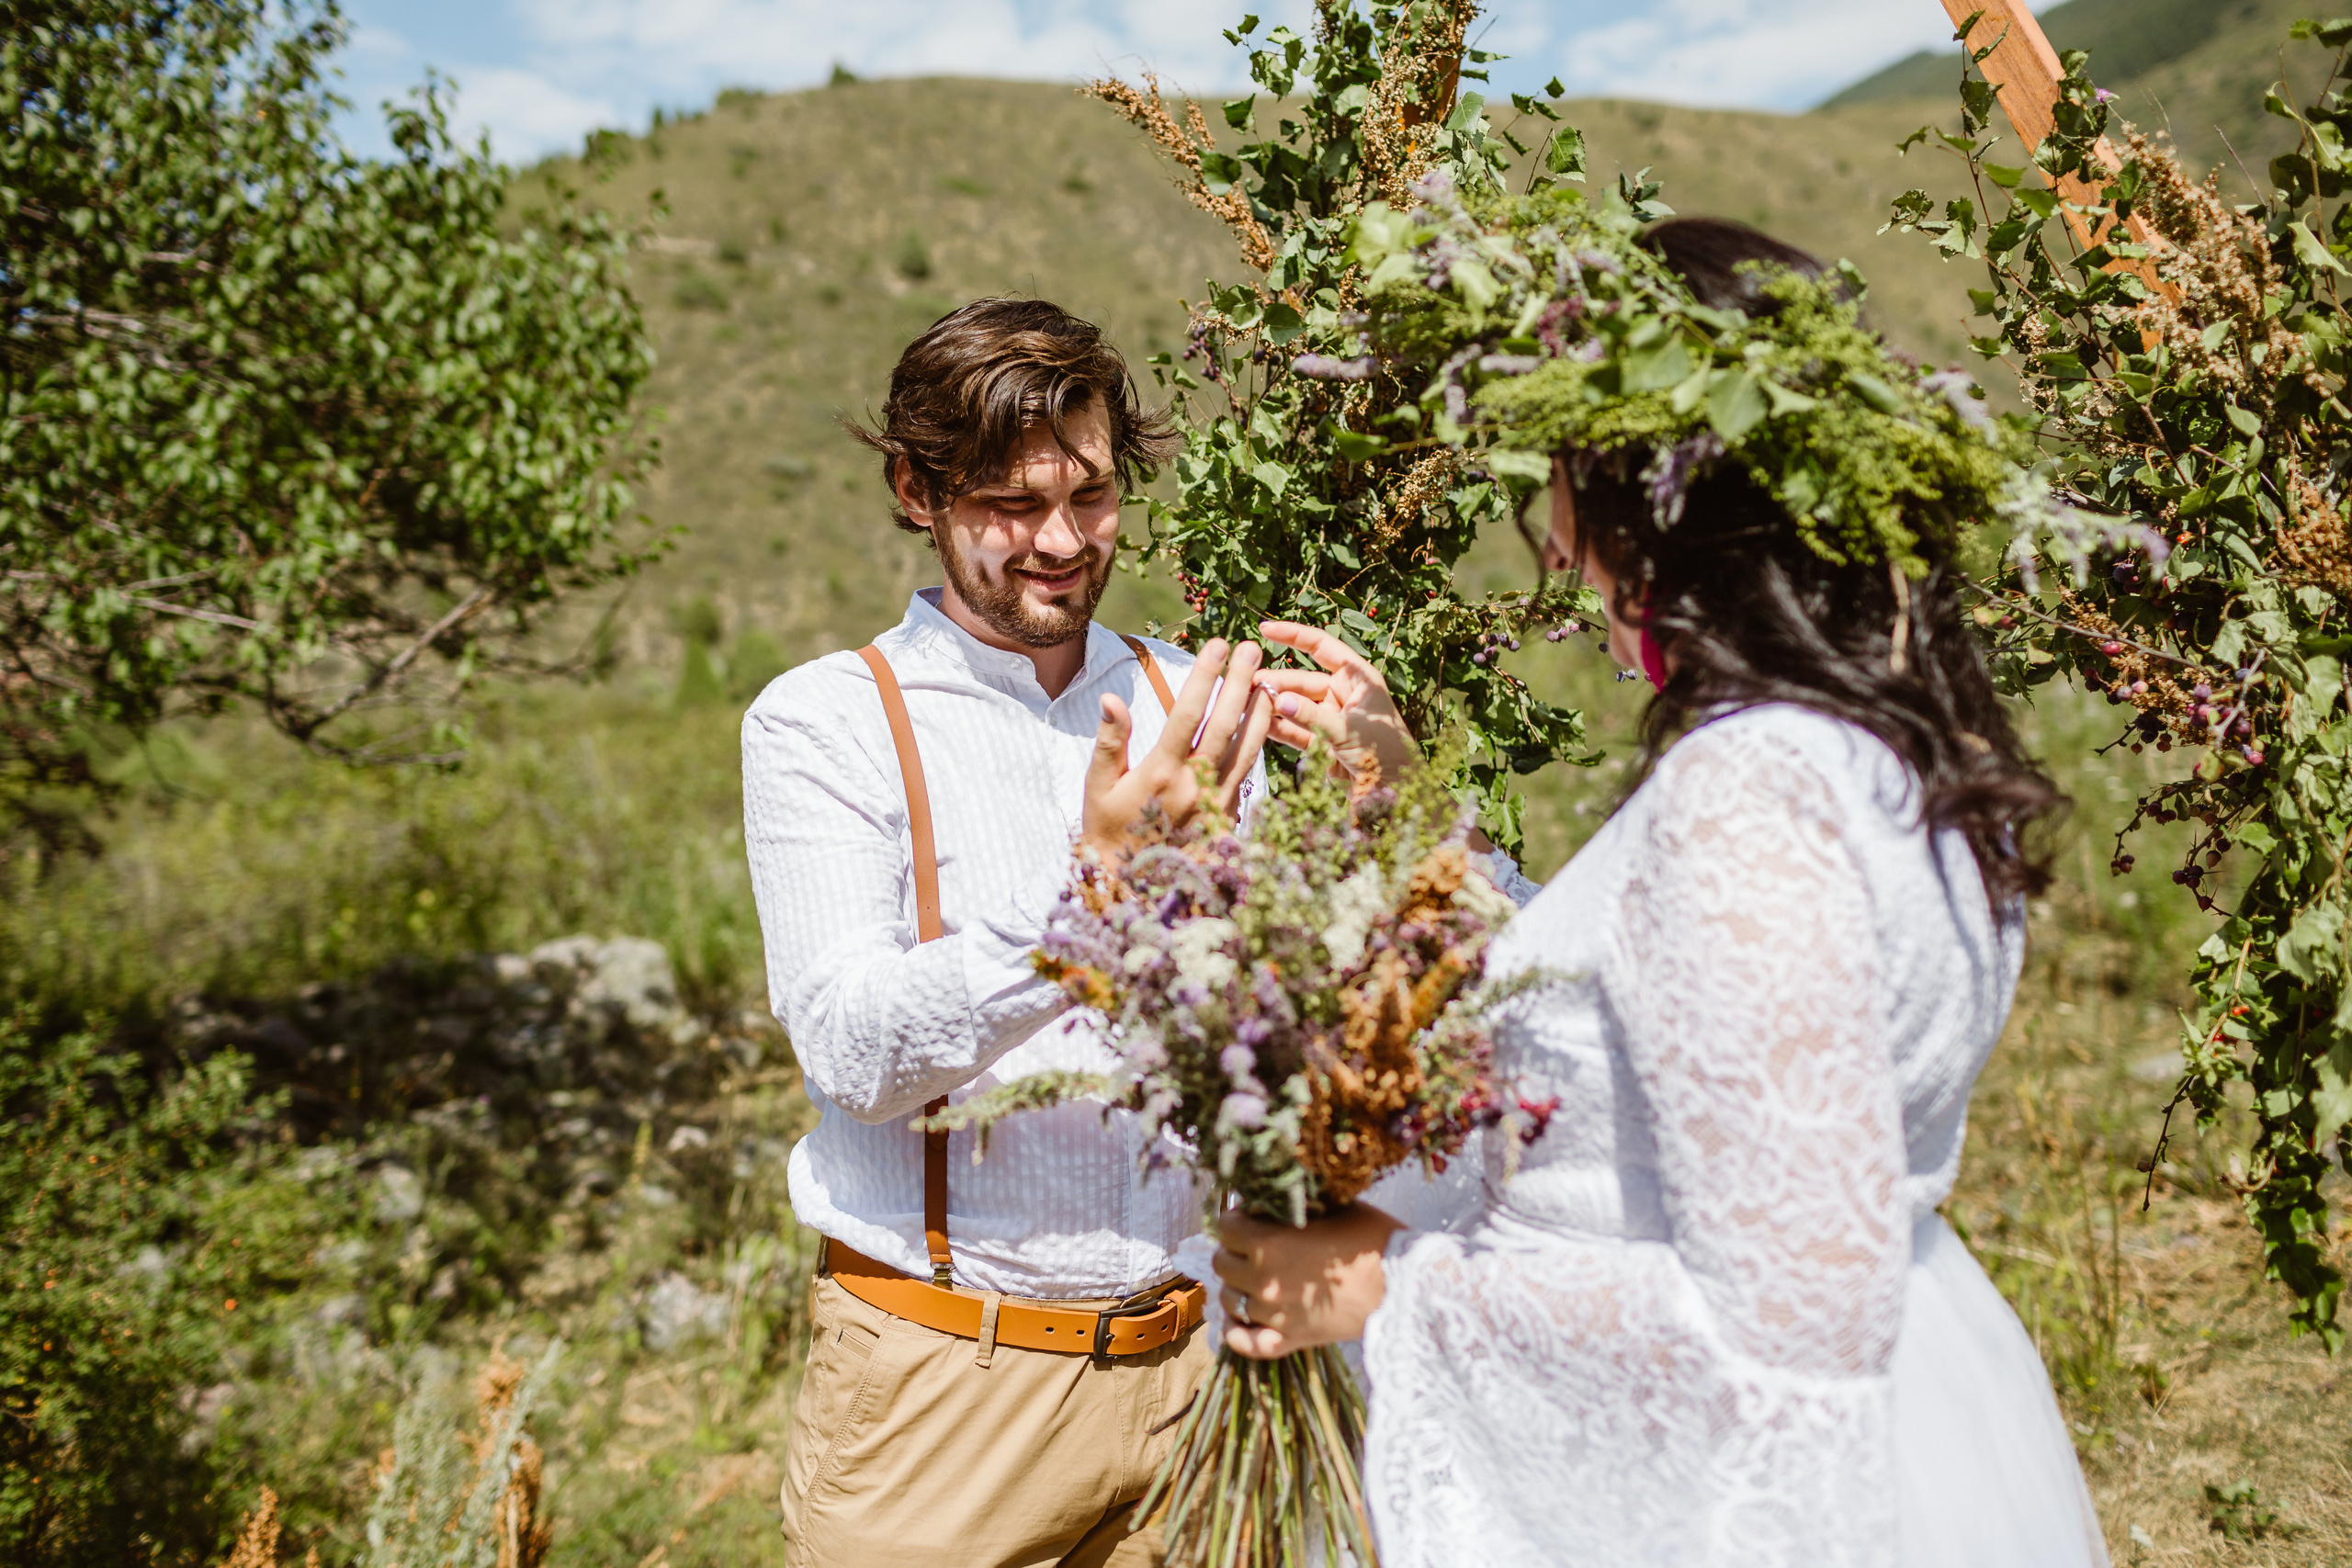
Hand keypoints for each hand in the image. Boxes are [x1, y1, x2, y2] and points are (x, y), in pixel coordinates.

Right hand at [1082, 637, 1272, 862]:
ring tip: (1269, 679)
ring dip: (1259, 711)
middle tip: (1251, 648)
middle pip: (1226, 724)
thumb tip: (1112, 698)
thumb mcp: (1098, 787)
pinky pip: (1249, 774)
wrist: (1129, 888)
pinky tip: (1264, 723)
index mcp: (1160, 772)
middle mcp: (1194, 785)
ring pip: (1247, 749)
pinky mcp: (1227, 817)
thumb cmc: (1108, 830)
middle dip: (1240, 681)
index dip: (1205, 676)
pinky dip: (1258, 745)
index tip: (1217, 645)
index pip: (1188, 713)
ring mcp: (1215, 803)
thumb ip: (1110, 742)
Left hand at [1213, 1203, 1400, 1358]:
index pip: (1225, 1227)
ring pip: (1229, 1299)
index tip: (1249, 1216)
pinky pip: (1246, 1343)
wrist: (1402, 1284)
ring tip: (1251, 1277)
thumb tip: (1269, 1200)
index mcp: (1269, 1243)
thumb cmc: (1370, 1239)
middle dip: (1232, 1249)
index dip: (1236, 1218)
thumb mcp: (1331, 1206)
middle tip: (1251, 1245)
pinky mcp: (1289, 1339)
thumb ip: (1293, 1204)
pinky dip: (1235, 1332)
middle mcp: (1263, 1279)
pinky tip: (1239, 1318)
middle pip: (1222, 1263)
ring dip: (1236, 1285)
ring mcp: (1274, 1313)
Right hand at [1253, 621, 1419, 798]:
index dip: (1293, 636)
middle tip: (1247, 684)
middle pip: (1302, 680)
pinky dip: (1277, 727)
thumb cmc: (1387, 754)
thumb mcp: (1349, 731)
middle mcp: (1343, 694)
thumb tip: (1277, 700)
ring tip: (1245, 702)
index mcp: (1358, 678)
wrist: (1397, 793)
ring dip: (1272, 704)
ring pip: (1295, 706)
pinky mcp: (1322, 743)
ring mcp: (1331, 718)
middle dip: (1275, 682)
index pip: (1321, 647)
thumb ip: (1312, 717)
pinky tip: (1256, 723)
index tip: (1264, 629)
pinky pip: (1295, 730)